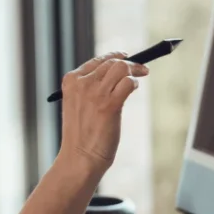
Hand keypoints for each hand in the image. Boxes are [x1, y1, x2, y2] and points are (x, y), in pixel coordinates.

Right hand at [58, 52, 148, 173]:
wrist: (79, 157)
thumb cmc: (81, 136)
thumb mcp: (79, 105)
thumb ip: (90, 89)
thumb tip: (117, 75)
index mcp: (71, 82)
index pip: (96, 61)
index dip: (114, 56)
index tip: (126, 56)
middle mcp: (82, 84)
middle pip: (111, 62)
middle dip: (129, 62)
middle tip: (142, 68)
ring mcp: (95, 93)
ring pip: (121, 68)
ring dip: (134, 69)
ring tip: (141, 74)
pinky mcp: (109, 104)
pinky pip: (128, 83)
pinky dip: (134, 82)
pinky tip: (134, 87)